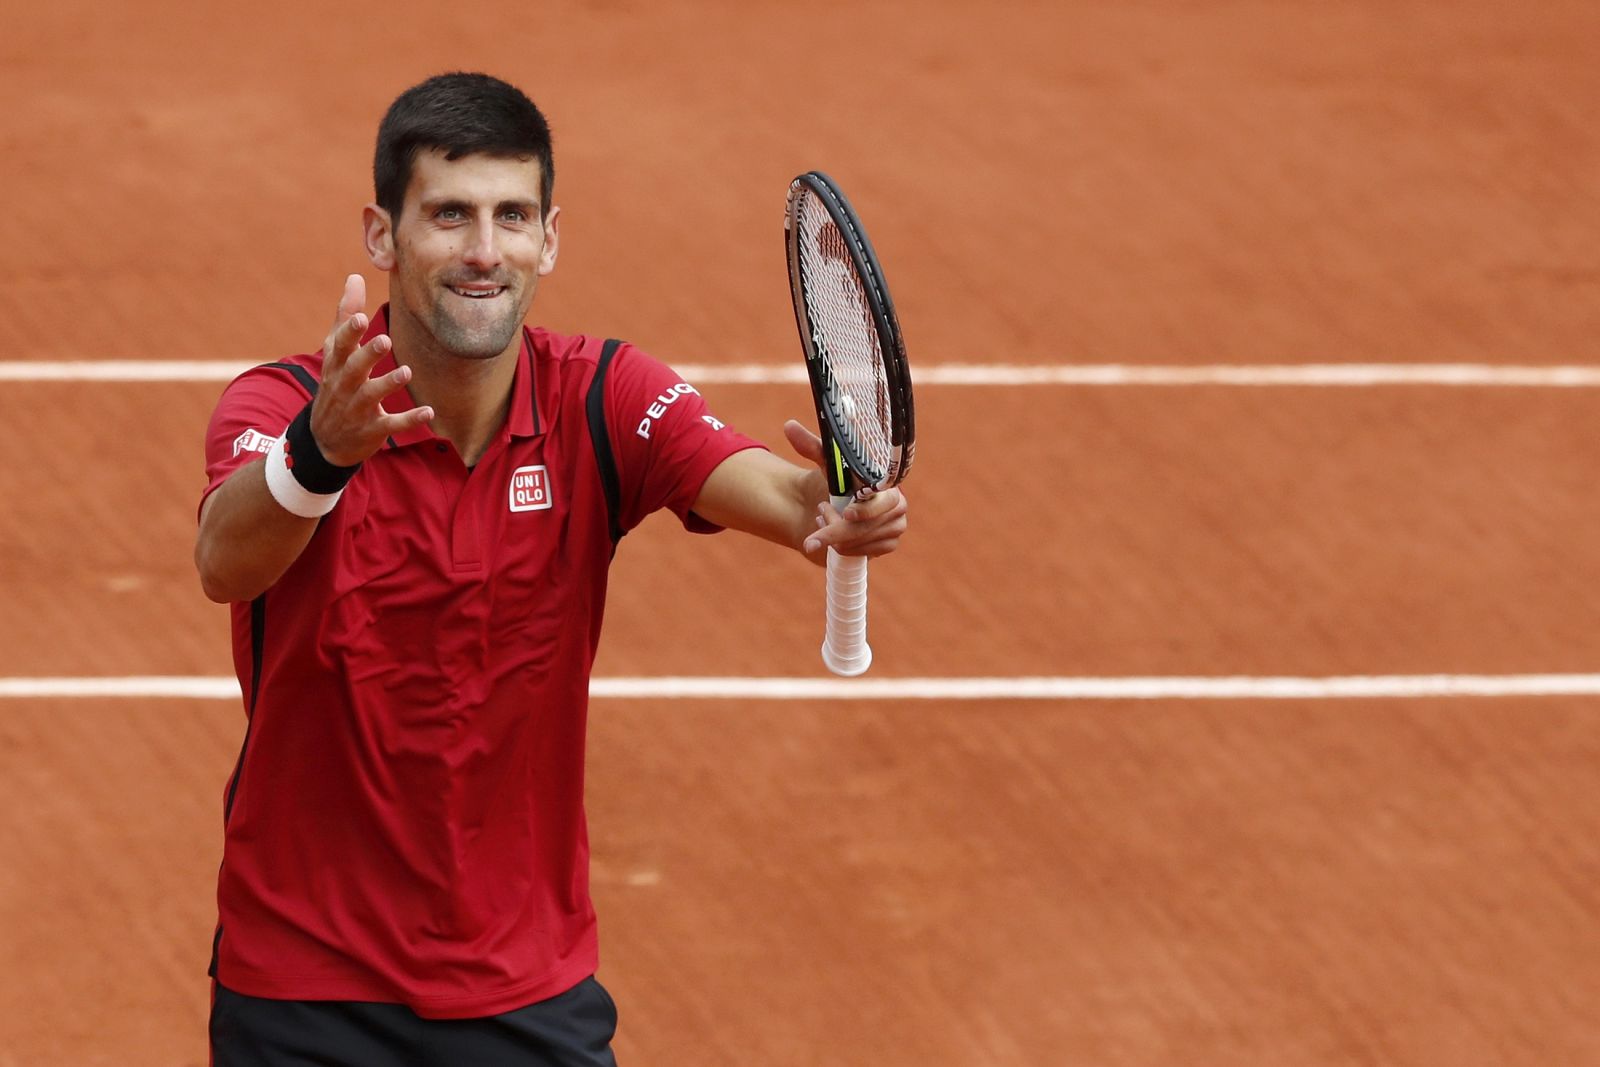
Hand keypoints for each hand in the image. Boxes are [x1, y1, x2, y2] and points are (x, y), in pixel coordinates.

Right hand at [309, 275, 432, 465]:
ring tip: (406, 372)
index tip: (360, 317)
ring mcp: (358, 409)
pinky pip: (392, 424)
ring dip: (389, 384)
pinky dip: (409, 419)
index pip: (340, 346)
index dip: (349, 333)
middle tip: (385, 340)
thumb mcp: (336, 352)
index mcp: (337, 365)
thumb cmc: (335, 384)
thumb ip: (346, 315)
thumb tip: (355, 277)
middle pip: (355, 369)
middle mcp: (345, 386)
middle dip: (368, 355)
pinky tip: (428, 411)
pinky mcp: (373, 429)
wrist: (325, 439)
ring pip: (373, 395)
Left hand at [784, 420, 908, 562]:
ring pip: (860, 541)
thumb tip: (788, 426)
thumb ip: (812, 446)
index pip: (884, 502)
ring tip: (823, 519)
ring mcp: (896, 526)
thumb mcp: (826, 465)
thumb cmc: (834, 482)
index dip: (866, 510)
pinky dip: (843, 547)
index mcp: (889, 483)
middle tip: (815, 521)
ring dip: (834, 535)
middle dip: (835, 528)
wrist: (832, 509)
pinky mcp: (889, 544)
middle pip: (866, 527)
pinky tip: (834, 537)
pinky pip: (862, 553)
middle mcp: (898, 505)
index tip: (846, 513)